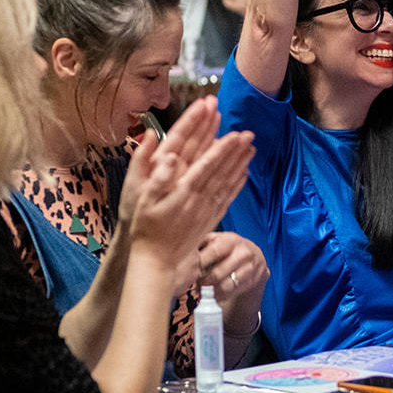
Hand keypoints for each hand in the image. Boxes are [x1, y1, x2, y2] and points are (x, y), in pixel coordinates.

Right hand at [125, 98, 255, 270]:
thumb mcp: (139, 199)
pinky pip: (227, 198)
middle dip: (234, 150)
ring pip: (227, 181)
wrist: (155, 260)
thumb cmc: (144, 226)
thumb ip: (154, 176)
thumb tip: (167, 155)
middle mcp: (198, 198)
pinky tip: (245, 172)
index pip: (203, 163)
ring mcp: (206, 209)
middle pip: (220, 169)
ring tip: (252, 146)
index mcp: (181, 190)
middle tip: (248, 132)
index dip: (218, 147)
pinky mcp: (210, 218)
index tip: (231, 133)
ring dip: (240, 163)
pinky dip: (238, 184)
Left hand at [195, 231, 268, 327]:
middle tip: (194, 284)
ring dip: (210, 291)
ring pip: (225, 286)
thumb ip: (201, 242)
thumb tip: (182, 249)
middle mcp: (243, 252)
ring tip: (201, 291)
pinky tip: (213, 294)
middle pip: (218, 273)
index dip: (200, 263)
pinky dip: (220, 296)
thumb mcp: (216, 240)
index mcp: (231, 240)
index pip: (214, 252)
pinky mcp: (253, 281)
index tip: (190, 270)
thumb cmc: (227, 248)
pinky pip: (232, 293)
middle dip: (203, 281)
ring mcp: (250, 267)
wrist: (254, 256)